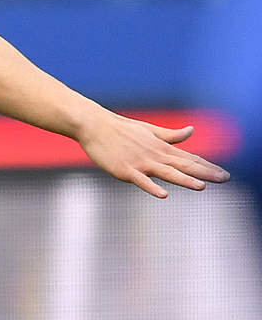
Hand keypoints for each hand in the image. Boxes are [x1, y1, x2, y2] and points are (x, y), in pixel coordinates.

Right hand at [76, 111, 229, 197]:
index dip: (208, 166)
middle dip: (206, 173)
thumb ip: (171, 135)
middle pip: (183, 165)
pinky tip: (163, 194)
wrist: (93, 125)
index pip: (189, 158)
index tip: (224, 174)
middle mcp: (154, 154)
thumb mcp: (149, 129)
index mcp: (161, 146)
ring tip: (201, 186)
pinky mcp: (124, 170)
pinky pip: (141, 180)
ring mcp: (139, 162)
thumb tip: (191, 131)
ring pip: (166, 173)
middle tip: (225, 179)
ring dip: (184, 180)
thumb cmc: (120, 128)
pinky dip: (152, 187)